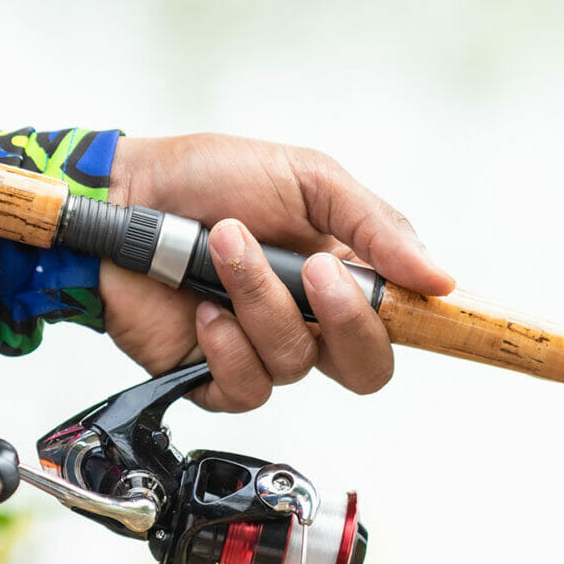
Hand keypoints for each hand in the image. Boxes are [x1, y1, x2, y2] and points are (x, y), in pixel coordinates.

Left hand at [101, 133, 454, 410]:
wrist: (123, 195)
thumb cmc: (208, 177)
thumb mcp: (307, 177)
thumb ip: (376, 227)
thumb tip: (440, 280)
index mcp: (342, 273)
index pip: (401, 323)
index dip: (420, 324)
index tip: (427, 303)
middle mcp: (309, 319)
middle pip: (366, 366)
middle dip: (348, 321)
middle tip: (314, 270)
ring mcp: (262, 349)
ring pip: (296, 362)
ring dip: (260, 300)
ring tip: (223, 246)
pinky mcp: (214, 375)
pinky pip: (246, 386)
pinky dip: (225, 343)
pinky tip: (202, 307)